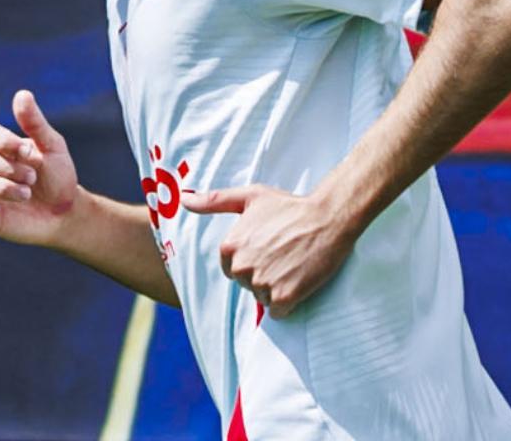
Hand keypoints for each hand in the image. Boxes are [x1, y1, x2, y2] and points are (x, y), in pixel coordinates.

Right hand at [0, 90, 80, 246]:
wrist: (67, 212)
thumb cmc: (58, 176)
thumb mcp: (52, 146)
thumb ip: (34, 123)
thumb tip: (22, 94)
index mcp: (3, 148)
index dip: (5, 142)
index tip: (29, 152)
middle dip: (7, 167)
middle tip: (32, 176)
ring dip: (3, 187)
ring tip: (27, 193)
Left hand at [181, 185, 356, 318]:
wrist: (327, 218)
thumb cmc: (290, 206)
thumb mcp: (250, 197)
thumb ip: (213, 200)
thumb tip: (183, 199)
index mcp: (229, 247)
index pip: (231, 269)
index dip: (252, 261)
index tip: (269, 248)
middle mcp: (241, 267)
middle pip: (247, 284)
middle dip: (263, 274)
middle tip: (284, 255)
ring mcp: (262, 283)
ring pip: (263, 298)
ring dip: (277, 288)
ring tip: (293, 266)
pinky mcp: (283, 296)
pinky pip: (278, 312)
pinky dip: (288, 302)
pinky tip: (298, 282)